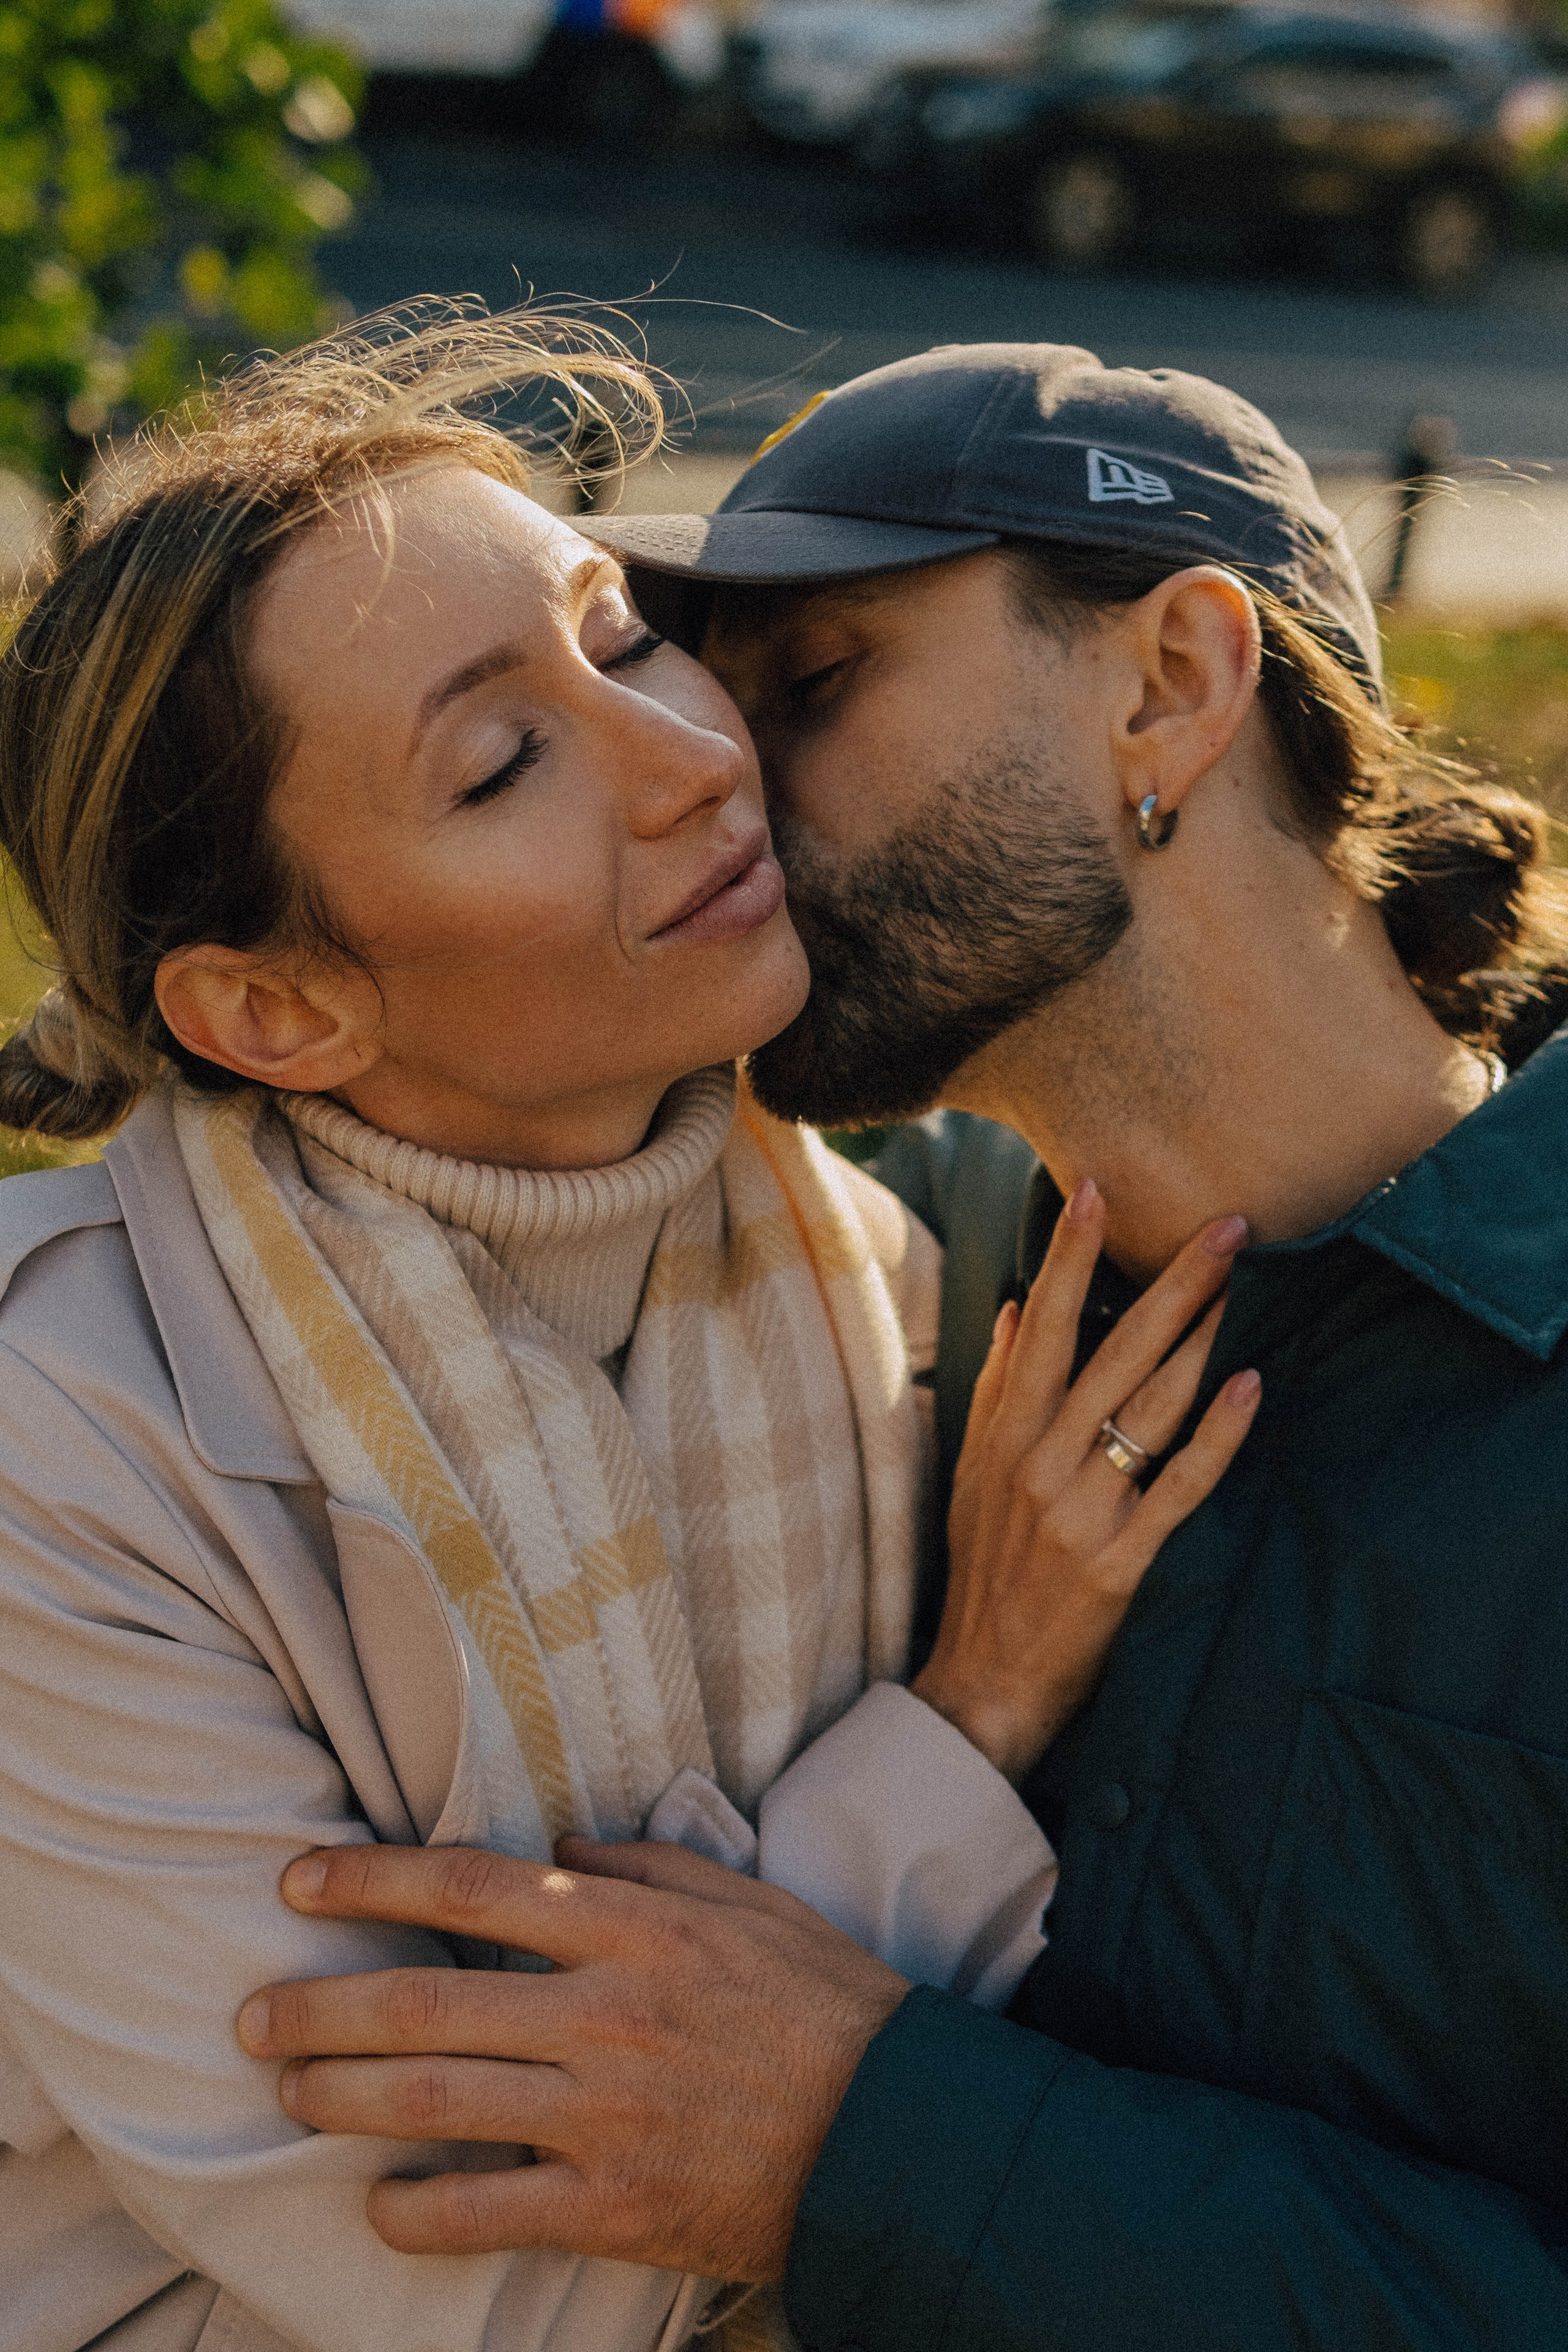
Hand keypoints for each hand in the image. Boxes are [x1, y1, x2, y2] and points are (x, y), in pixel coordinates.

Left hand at [237, 1838, 905, 2277]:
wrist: (894, 2133)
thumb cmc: (821, 2002)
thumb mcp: (747, 1899)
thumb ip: (646, 1864)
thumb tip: (556, 1841)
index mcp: (633, 1929)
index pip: (472, 1886)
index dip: (373, 1879)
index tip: (299, 1881)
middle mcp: (604, 2015)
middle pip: (426, 1998)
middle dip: (320, 2005)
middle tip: (253, 2014)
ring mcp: (604, 2115)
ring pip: (434, 2100)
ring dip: (341, 2096)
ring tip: (288, 2092)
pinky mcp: (614, 2206)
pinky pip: (487, 2213)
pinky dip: (416, 2213)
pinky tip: (378, 2205)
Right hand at [911, 1181, 1260, 1782]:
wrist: (983, 1684)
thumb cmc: (981, 1574)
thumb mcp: (970, 1476)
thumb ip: (993, 1389)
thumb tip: (1009, 1305)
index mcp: (1002, 1435)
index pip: (1039, 1324)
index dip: (1067, 1256)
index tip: (1093, 1190)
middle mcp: (1039, 1461)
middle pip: (1112, 1350)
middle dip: (1170, 1282)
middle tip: (1226, 1225)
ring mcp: (1081, 1510)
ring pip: (1150, 1406)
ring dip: (1201, 1339)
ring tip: (1244, 1284)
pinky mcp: (1121, 1561)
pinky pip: (1178, 1485)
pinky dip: (1217, 1435)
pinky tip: (1248, 1386)